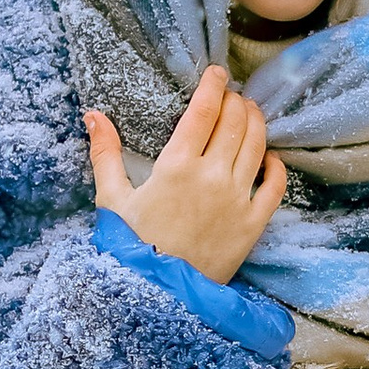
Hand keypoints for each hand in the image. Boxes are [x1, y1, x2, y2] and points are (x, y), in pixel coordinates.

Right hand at [87, 73, 285, 286]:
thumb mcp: (112, 199)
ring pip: (258, 145)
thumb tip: (93, 115)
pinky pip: (275, 184)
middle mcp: (212, 178)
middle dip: (236, 101)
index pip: (204, 110)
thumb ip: (105, 153)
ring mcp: (237, 200)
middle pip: (235, 122)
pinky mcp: (253, 224)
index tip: (217, 73)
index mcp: (176, 167)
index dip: (214, 85)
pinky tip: (269, 156)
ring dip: (256, 122)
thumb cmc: (131, 246)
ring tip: (249, 113)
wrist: (158, 295)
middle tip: (232, 96)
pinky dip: (276, 164)